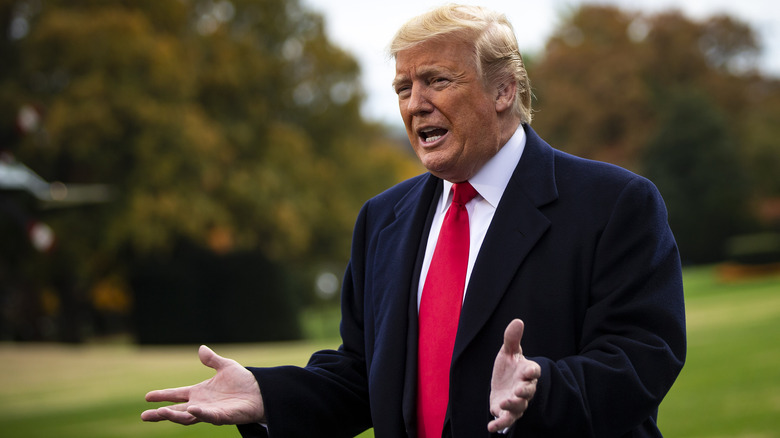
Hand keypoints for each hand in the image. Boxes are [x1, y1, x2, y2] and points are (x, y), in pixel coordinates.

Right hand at [141, 345, 263, 424]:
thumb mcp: (225, 366)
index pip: (176, 395)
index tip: (147, 397)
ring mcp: (210, 411)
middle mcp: (201, 404)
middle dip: (160, 414)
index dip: (162, 396)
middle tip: (145, 416)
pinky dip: (200, 413)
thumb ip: (212, 360)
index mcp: (200, 392)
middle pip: (176, 411)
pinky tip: (192, 409)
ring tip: (161, 414)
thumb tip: (201, 348)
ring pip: (188, 417)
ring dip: (174, 416)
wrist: (261, 391)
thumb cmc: (244, 381)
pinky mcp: (222, 416)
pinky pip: (208, 416)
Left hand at [488, 319, 540, 432]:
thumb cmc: (509, 367)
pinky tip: (490, 427)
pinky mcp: (506, 411)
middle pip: (528, 391)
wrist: (502, 383)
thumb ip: (512, 339)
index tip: (528, 371)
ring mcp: (516, 401)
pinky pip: (506, 420)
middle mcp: (524, 388)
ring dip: (513, 406)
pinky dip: (499, 424)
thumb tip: (517, 320)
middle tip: (518, 390)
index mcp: (527, 372)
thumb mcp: (508, 352)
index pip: (533, 371)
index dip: (531, 371)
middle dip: (524, 391)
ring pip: (519, 406)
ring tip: (505, 403)